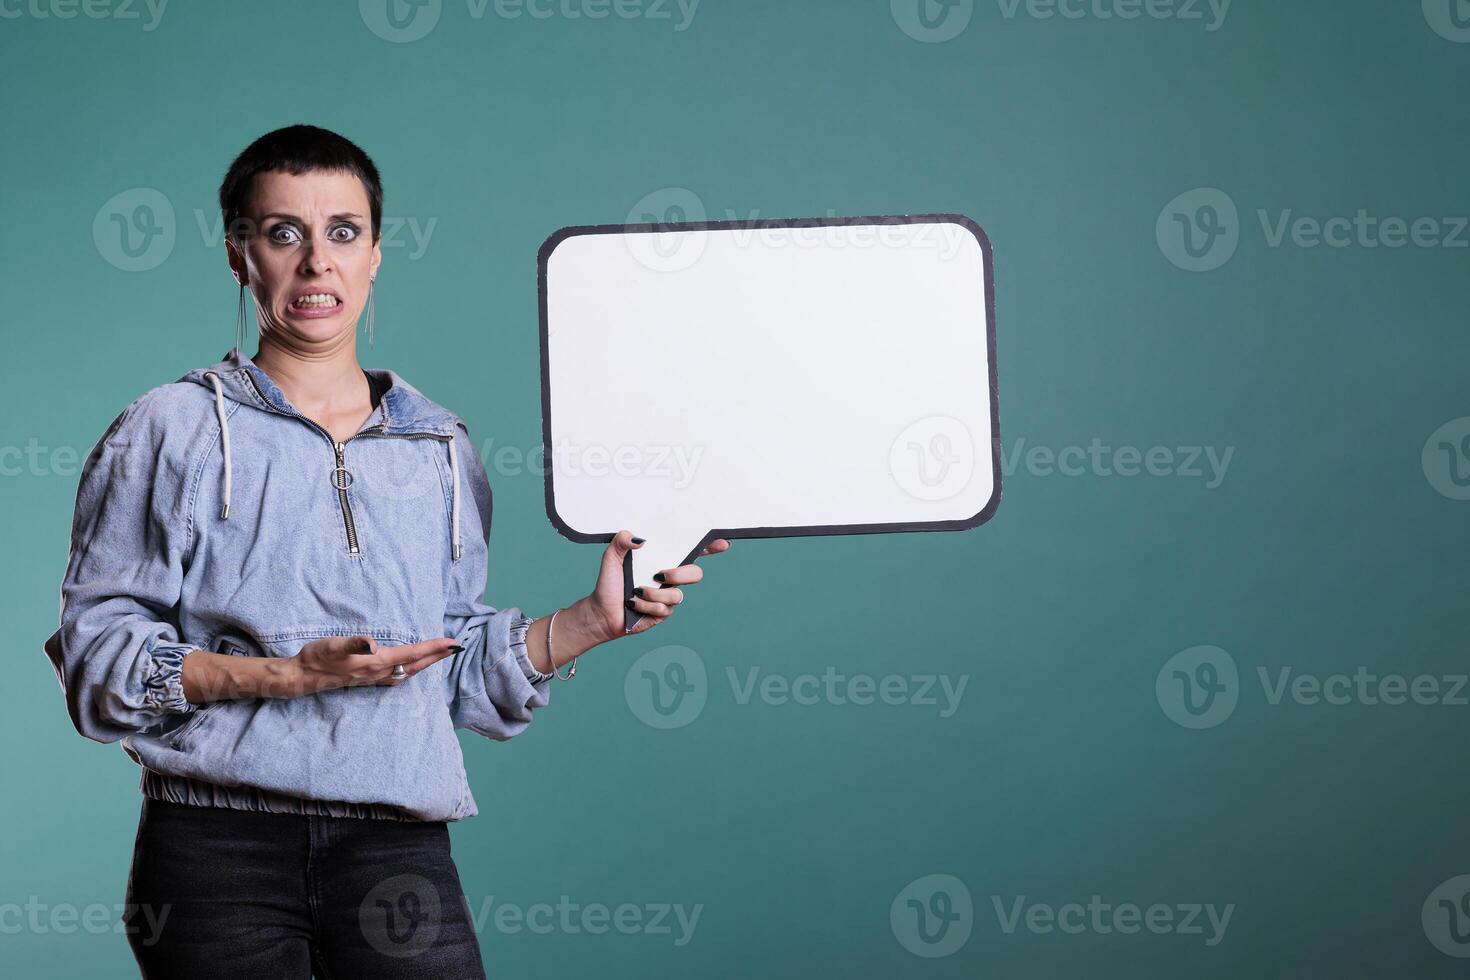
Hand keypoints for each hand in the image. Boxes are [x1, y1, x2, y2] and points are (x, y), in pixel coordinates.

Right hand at [282, 635, 463, 696]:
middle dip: (437, 656)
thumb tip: (372, 644)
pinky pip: (399, 674)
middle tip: (456, 647)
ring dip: (427, 663)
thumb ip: (353, 644)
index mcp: (376, 663)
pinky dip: (412, 668)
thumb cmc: (318, 657)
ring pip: (409, 671)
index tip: (452, 642)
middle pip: (415, 664)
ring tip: (441, 655)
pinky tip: (412, 666)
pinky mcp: (369, 679)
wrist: (304, 675)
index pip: (411, 654)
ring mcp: (374, 678)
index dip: (433, 648)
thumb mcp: (333, 646)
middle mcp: (379, 672)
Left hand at [581, 529, 731, 640]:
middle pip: (695, 573)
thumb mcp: (610, 559)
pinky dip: (646, 606)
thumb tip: (638, 538)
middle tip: (661, 575)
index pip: (690, 552)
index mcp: (661, 560)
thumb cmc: (608, 585)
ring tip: (636, 593)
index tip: (721, 542)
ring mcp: (667, 596)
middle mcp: (669, 578)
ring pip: (677, 595)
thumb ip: (620, 543)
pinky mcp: (663, 613)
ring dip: (654, 594)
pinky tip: (634, 605)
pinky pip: (664, 609)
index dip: (709, 547)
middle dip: (681, 574)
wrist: (601, 612)